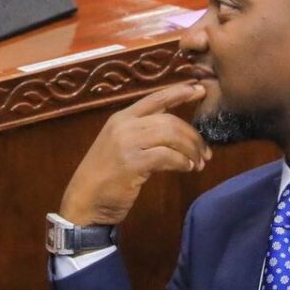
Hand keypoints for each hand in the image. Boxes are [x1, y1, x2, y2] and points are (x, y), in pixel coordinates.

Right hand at [58, 82, 211, 225]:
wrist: (84, 200)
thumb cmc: (105, 175)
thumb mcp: (120, 146)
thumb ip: (142, 133)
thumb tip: (176, 131)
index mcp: (121, 117)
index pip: (155, 98)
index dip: (180, 92)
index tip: (201, 89)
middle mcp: (124, 125)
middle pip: (169, 120)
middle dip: (193, 135)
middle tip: (206, 151)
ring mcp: (127, 143)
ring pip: (171, 136)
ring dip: (191, 150)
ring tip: (199, 163)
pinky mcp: (133, 163)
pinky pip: (167, 156)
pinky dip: (182, 162)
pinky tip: (187, 168)